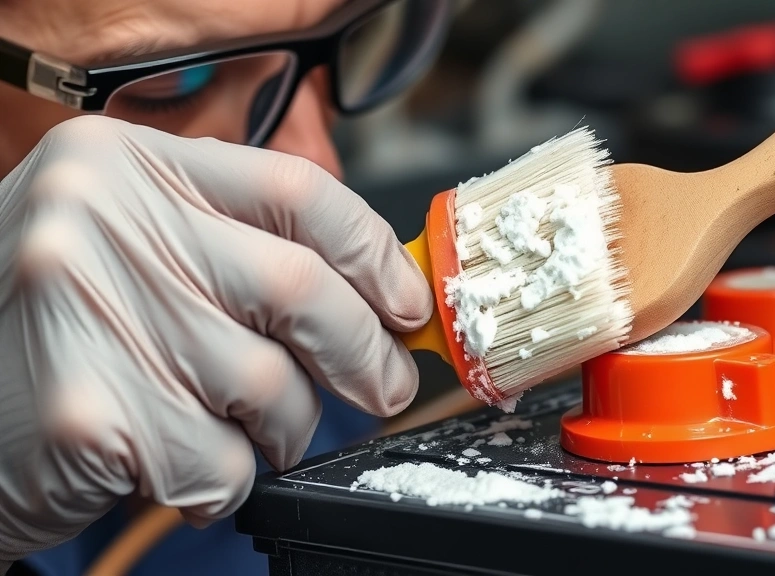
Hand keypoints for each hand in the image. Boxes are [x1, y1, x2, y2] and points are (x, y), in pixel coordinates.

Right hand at [0, 116, 431, 566]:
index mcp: (127, 164)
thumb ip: (235, 249)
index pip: (297, 189)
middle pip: (300, 287)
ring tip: (239, 432)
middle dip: (364, 353)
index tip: (408, 303)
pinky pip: (220, 463)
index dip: (373, 254)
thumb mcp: (133, 249)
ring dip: (281, 429)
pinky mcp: (88, 413)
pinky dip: (224, 481)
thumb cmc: (52, 332)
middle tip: (383, 388)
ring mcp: (90, 311)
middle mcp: (103, 219)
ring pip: (268, 388)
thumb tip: (376, 294)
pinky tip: (177, 465)